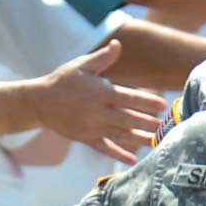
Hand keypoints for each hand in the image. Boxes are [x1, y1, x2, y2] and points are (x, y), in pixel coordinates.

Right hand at [36, 41, 165, 161]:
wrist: (39, 102)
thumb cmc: (63, 81)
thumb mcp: (81, 66)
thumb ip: (103, 58)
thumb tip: (118, 44)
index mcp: (99, 92)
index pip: (128, 97)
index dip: (146, 101)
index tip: (162, 105)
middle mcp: (97, 112)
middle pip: (128, 119)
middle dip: (148, 123)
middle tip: (166, 127)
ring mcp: (92, 127)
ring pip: (120, 136)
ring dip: (139, 140)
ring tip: (157, 142)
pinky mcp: (86, 138)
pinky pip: (104, 148)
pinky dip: (118, 155)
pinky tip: (133, 161)